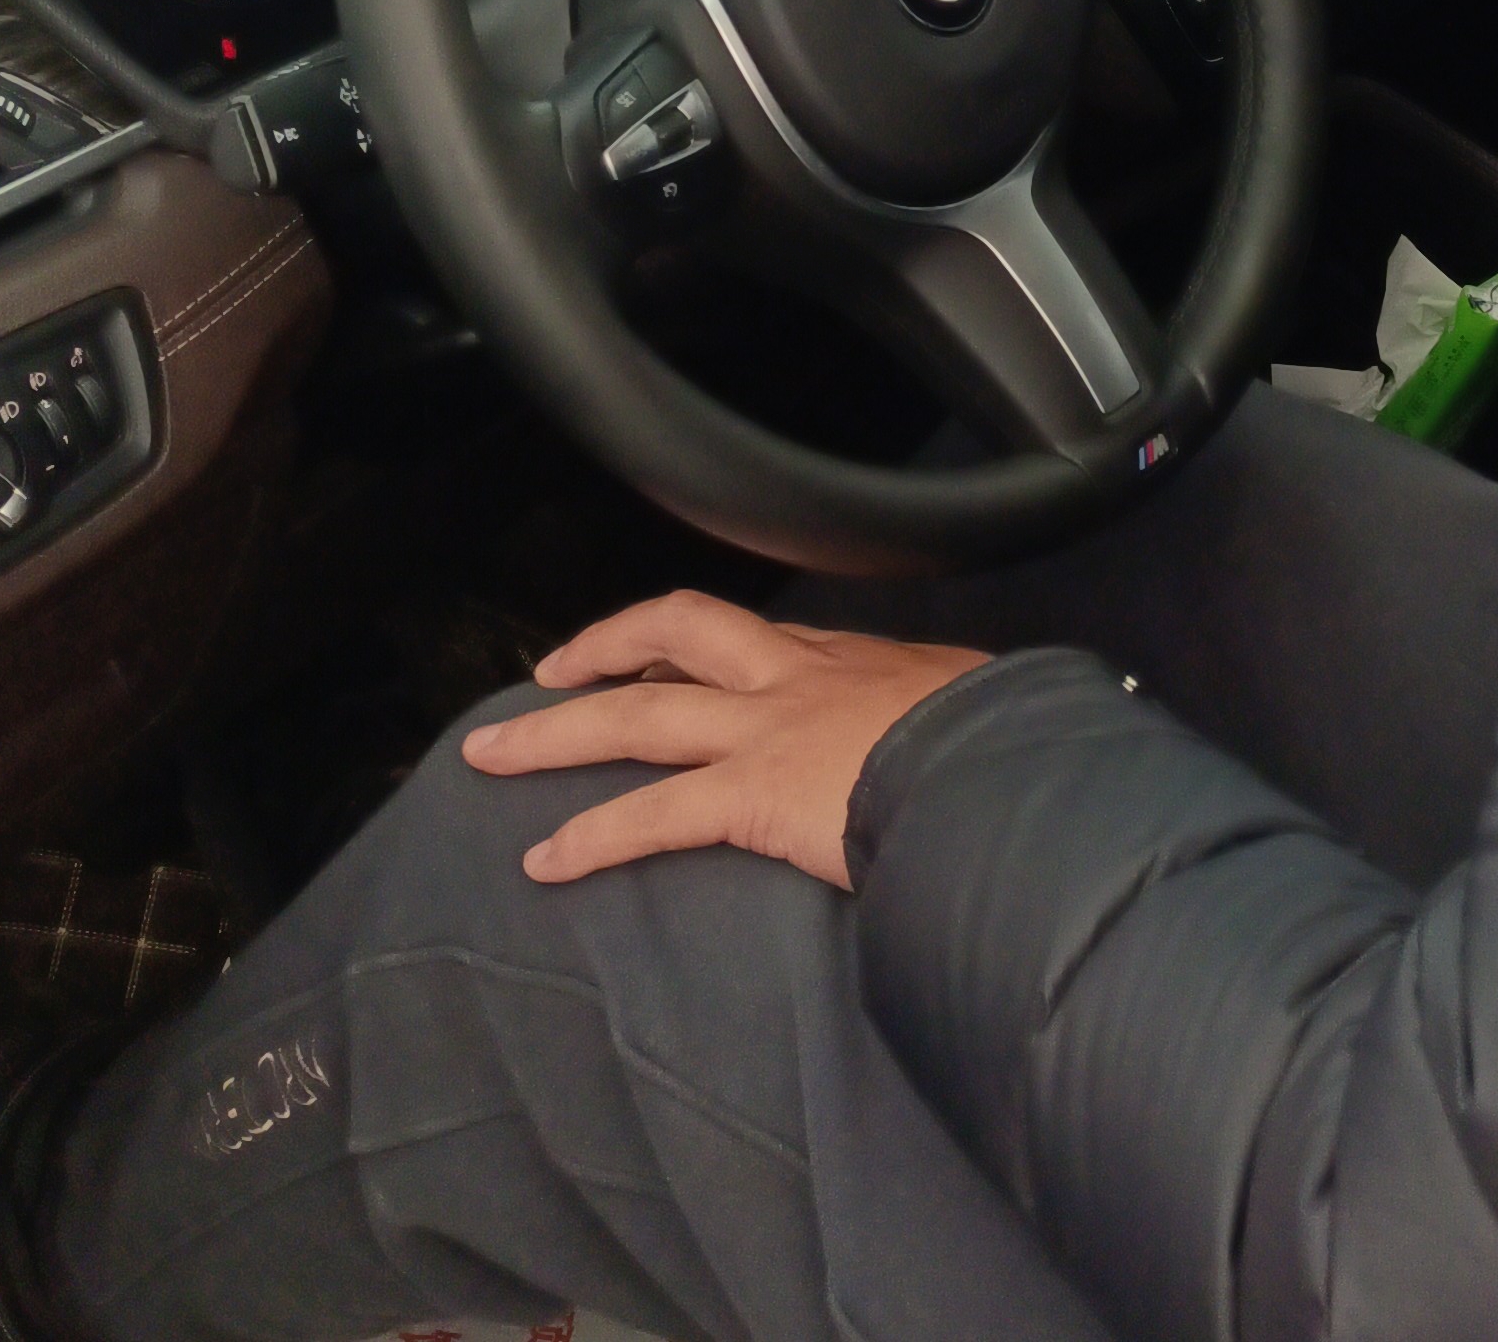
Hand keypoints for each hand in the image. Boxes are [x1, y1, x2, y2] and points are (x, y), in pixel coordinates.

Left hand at [461, 590, 986, 890]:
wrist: (1006, 766)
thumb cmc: (1004, 740)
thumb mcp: (972, 704)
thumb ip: (944, 715)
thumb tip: (963, 734)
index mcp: (846, 659)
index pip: (745, 636)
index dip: (684, 643)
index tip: (649, 656)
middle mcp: (792, 678)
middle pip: (672, 638)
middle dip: (602, 651)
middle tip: (548, 672)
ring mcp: (765, 730)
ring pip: (638, 715)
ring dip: (556, 732)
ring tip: (492, 752)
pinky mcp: (751, 794)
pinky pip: (652, 815)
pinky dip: (592, 836)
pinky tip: (545, 860)